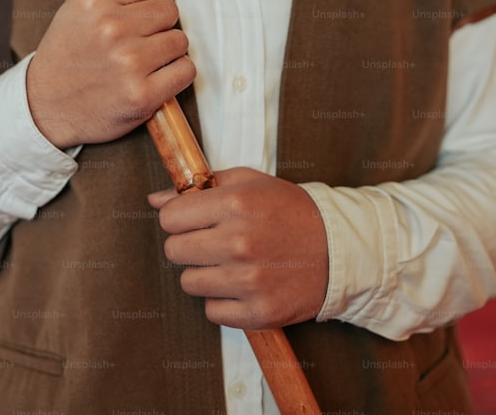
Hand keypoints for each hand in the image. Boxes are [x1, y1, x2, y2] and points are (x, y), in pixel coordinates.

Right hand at [26, 0, 194, 148]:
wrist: (47, 106)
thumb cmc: (66, 55)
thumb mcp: (80, 8)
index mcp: (93, 1)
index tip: (134, 15)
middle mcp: (111, 28)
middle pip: (170, 10)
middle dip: (158, 25)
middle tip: (137, 41)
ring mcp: (129, 62)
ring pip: (180, 40)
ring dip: (167, 51)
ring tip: (142, 61)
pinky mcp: (143, 94)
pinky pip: (186, 70)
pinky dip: (176, 74)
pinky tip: (155, 77)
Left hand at [148, 167, 328, 329]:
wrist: (340, 249)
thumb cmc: (291, 212)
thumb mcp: (250, 183)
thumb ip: (200, 187)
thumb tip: (155, 199)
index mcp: (235, 205)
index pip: (170, 218)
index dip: (180, 219)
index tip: (197, 221)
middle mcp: (239, 242)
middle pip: (174, 251)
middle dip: (190, 246)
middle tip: (216, 243)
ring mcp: (249, 280)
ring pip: (189, 283)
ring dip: (206, 275)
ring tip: (233, 264)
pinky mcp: (259, 312)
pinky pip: (212, 312)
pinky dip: (224, 302)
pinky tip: (245, 286)